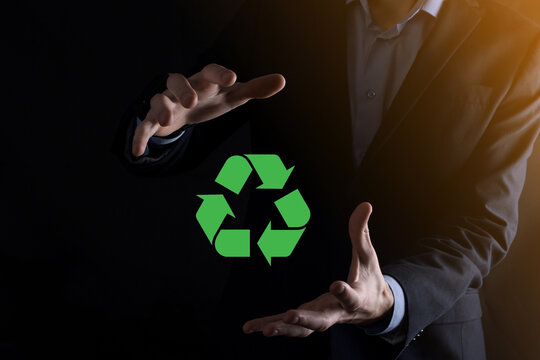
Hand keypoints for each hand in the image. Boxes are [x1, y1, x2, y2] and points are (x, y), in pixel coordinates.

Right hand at [132, 63, 285, 155]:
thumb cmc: (211, 99)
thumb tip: (282, 80)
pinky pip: (142, 126)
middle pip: (176, 80)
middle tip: (192, 101)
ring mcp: (166, 103)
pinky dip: (139, 137)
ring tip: (166, 121)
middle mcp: (182, 88)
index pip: (210, 71)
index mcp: (203, 80)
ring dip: (160, 108)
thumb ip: (254, 89)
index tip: (233, 78)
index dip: (220, 73)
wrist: (183, 110)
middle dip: (183, 90)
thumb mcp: (232, 96)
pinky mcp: (153, 120)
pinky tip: (136, 152)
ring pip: (157, 99)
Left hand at [242, 202, 393, 336]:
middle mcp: (337, 313)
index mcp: (356, 299)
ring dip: (284, 329)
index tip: (334, 284)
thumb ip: (362, 232)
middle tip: (289, 316)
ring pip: (303, 329)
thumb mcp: (367, 255)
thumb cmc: (369, 279)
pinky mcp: (309, 319)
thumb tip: (365, 204)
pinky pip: (290, 326)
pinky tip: (250, 328)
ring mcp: (321, 318)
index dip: (343, 292)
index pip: (350, 296)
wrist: (373, 309)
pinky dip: (271, 326)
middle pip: (322, 321)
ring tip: (264, 330)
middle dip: (305, 319)